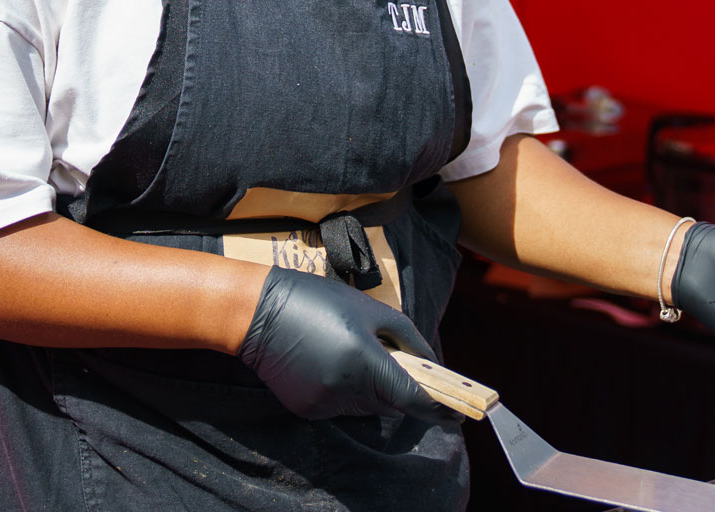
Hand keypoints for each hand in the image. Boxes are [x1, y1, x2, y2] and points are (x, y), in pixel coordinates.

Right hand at [237, 267, 449, 420]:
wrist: (256, 312)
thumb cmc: (315, 300)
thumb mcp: (368, 309)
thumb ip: (405, 337)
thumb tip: (430, 362)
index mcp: (365, 362)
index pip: (413, 398)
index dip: (439, 408)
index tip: (459, 414)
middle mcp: (347, 390)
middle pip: (391, 403)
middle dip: (397, 386)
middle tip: (387, 357)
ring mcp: (325, 405)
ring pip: (367, 408)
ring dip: (371, 389)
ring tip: (349, 352)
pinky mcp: (308, 411)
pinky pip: (342, 408)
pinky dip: (345, 391)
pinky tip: (328, 362)